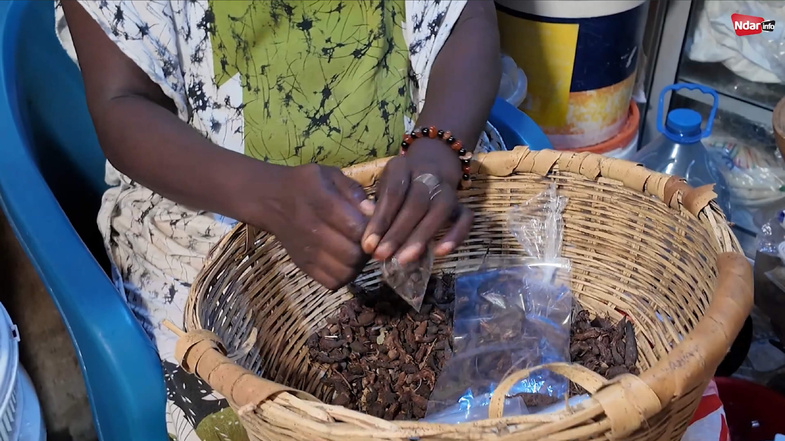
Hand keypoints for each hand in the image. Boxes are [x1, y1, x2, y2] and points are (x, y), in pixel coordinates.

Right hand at [265, 164, 373, 289]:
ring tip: (357, 251)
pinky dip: (344, 276)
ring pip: (345, 272)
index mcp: (323, 204)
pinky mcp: (303, 265)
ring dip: (358, 265)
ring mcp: (307, 252)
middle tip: (368, 241)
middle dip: (367, 250)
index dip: (372, 230)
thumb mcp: (330, 175)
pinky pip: (332, 282)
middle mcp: (313, 231)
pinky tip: (344, 262)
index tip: (373, 225)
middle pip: (353, 254)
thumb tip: (372, 212)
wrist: (271, 200)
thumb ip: (353, 191)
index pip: (356, 228)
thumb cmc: (306, 184)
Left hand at [361, 139, 472, 263]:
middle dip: (398, 233)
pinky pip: (465, 219)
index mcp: (402, 167)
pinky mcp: (462, 203)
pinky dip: (455, 236)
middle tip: (382, 256)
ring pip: (439, 210)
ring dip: (421, 237)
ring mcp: (448, 189)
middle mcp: (428, 175)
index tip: (368, 245)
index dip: (381, 220)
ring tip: (403, 260)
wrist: (432, 164)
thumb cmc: (399, 184)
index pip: (393, 192)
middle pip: (416, 203)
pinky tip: (439, 253)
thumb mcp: (382, 187)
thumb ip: (375, 205)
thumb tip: (364, 222)